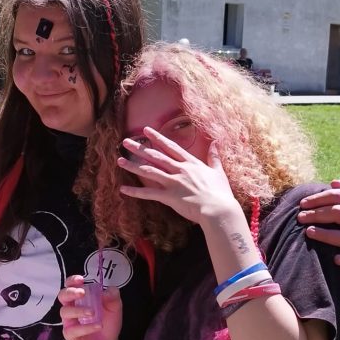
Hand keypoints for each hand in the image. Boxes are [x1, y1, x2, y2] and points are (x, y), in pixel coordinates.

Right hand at [59, 275, 122, 339]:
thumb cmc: (108, 321)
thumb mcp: (115, 306)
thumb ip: (112, 296)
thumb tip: (105, 291)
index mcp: (80, 297)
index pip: (70, 285)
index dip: (72, 281)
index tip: (81, 280)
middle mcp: (72, 307)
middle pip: (62, 295)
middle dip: (71, 292)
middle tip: (82, 293)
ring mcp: (69, 321)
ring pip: (65, 312)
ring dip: (79, 310)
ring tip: (93, 312)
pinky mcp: (70, 335)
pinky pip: (73, 330)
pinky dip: (86, 327)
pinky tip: (98, 326)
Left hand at [118, 128, 239, 223]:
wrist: (218, 209)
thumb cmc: (220, 192)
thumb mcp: (218, 171)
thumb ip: (214, 156)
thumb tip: (217, 142)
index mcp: (190, 163)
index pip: (171, 147)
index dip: (157, 138)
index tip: (146, 130)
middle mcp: (179, 170)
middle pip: (155, 156)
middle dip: (139, 148)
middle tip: (125, 141)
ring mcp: (173, 183)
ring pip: (149, 171)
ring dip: (133, 166)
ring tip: (120, 160)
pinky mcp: (169, 197)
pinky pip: (149, 193)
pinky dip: (135, 192)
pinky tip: (123, 189)